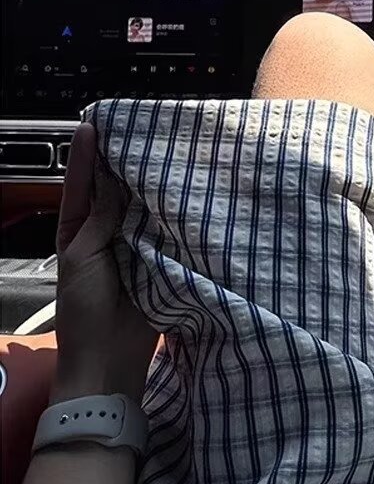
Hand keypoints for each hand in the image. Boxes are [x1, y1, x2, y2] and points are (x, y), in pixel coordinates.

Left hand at [53, 122, 158, 404]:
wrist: (110, 360)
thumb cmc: (85, 310)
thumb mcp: (84, 256)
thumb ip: (101, 217)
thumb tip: (114, 177)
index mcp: (78, 230)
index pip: (82, 185)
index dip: (88, 155)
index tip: (95, 123)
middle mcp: (107, 234)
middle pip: (117, 192)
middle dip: (126, 165)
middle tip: (141, 130)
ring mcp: (136, 247)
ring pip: (144, 210)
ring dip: (152, 188)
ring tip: (166, 154)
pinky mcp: (161, 262)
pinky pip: (168, 234)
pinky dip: (174, 216)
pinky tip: (185, 194)